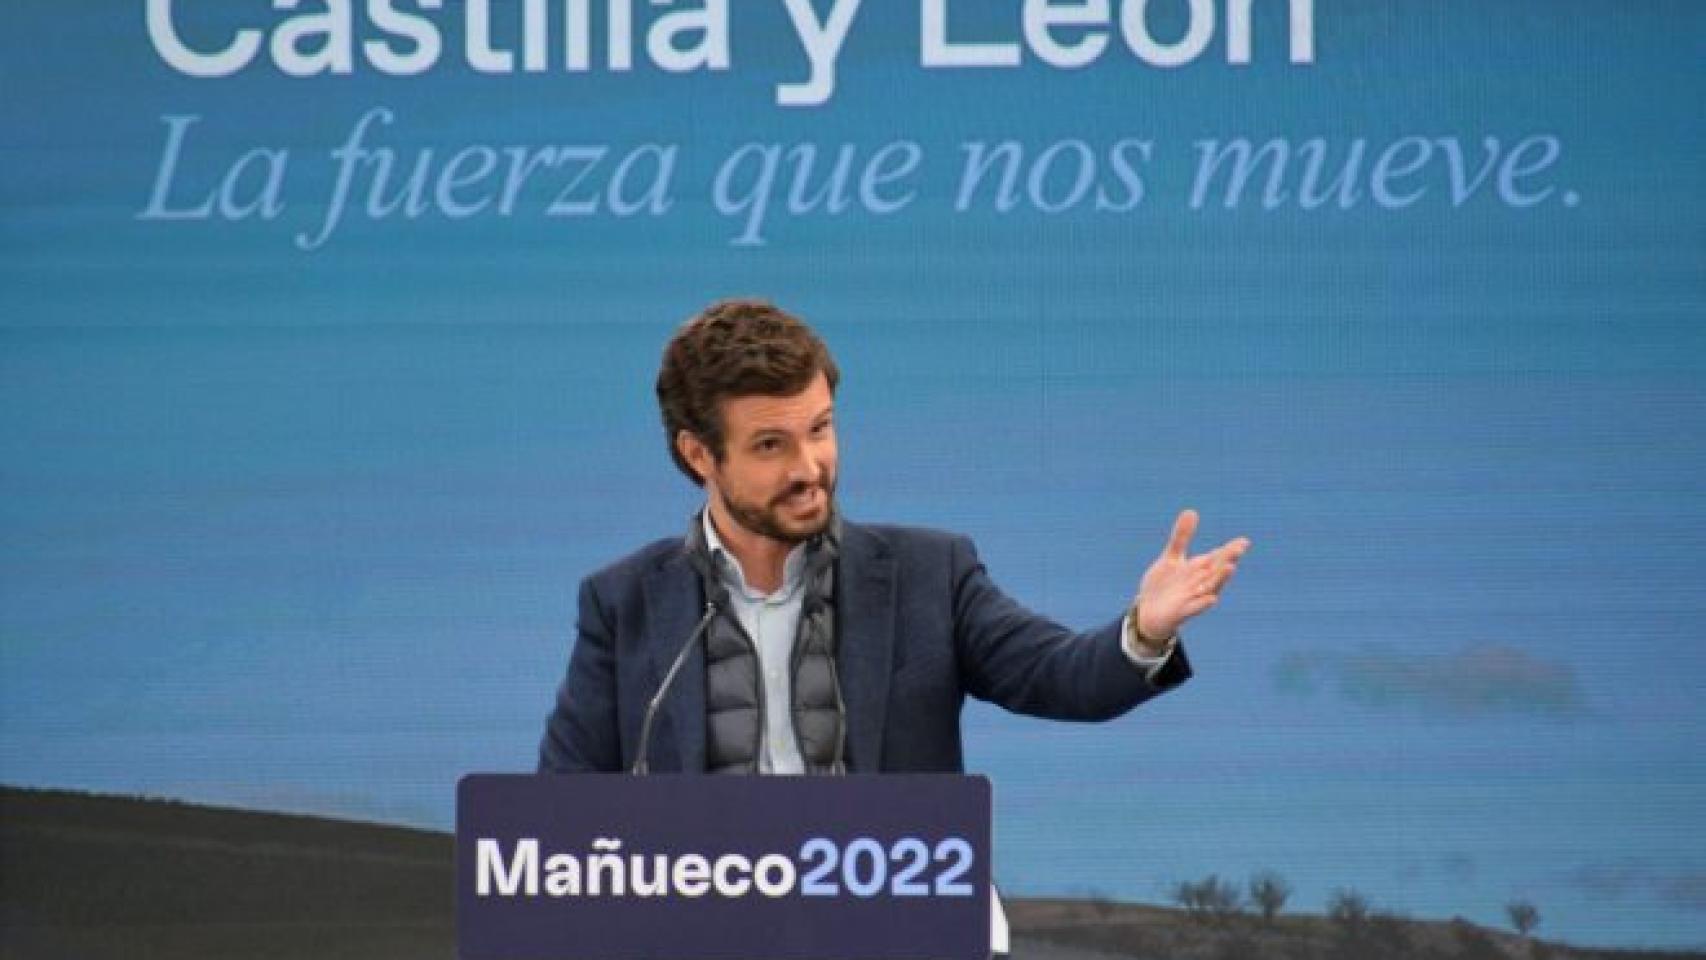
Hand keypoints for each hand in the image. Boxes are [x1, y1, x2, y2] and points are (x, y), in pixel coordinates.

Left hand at [1132, 509, 1249, 647]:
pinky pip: (1194, 608)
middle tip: (1239, 548)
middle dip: (1228, 560)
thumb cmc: (1165, 586)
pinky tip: (1211, 598)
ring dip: (1220, 579)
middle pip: (1217, 571)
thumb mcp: (1172, 558)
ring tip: (1231, 567)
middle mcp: (1200, 583)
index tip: (1244, 541)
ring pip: (1210, 588)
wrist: (1148, 613)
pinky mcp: (1182, 612)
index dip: (1231, 549)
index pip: (1219, 557)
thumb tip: (1191, 511)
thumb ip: (1182, 537)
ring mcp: (1192, 598)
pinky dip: (1202, 604)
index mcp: (1200, 570)